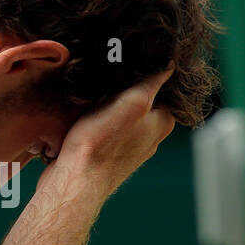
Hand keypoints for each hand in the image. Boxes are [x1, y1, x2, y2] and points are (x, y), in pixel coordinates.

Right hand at [45, 70, 175, 197]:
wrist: (75, 180)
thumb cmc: (101, 143)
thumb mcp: (133, 101)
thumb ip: (152, 82)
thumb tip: (169, 65)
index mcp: (163, 123)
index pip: (161, 88)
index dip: (144, 75)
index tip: (127, 73)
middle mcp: (151, 137)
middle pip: (143, 100)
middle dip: (126, 91)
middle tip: (108, 87)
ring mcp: (131, 147)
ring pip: (124, 114)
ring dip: (110, 105)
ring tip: (95, 104)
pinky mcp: (111, 154)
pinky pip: (109, 129)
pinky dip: (99, 121)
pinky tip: (87, 120)